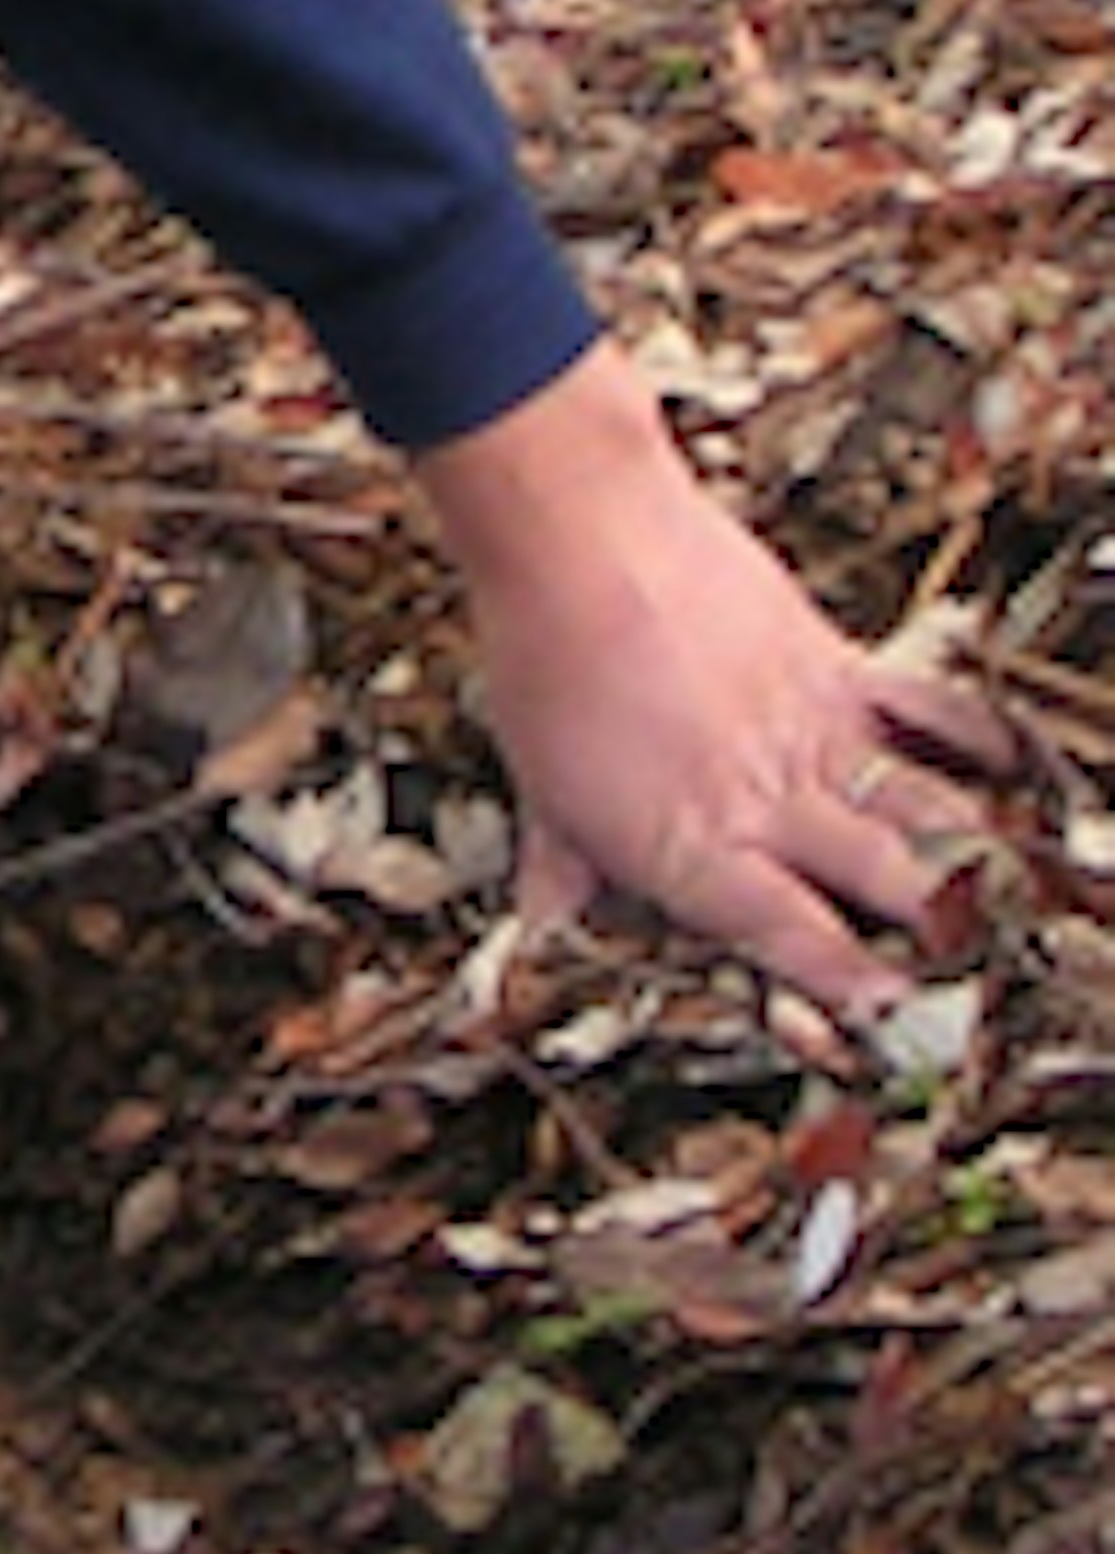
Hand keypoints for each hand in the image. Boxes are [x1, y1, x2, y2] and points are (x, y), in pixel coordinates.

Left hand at [414, 343, 1011, 1021]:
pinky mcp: (839, 668)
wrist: (582, 541)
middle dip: (938, 929)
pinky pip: (929, 713)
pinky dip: (978, 740)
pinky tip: (1012, 772)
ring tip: (1008, 893)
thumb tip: (543, 932)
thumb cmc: (547, 662)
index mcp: (692, 850)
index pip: (789, 938)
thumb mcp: (540, 790)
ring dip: (971, 853)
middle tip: (975, 961)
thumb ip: (561, 872)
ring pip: (925, 810)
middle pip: (885, 882)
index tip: (892, 1012)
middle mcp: (769, 803)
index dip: (848, 983)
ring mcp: (815, 735)